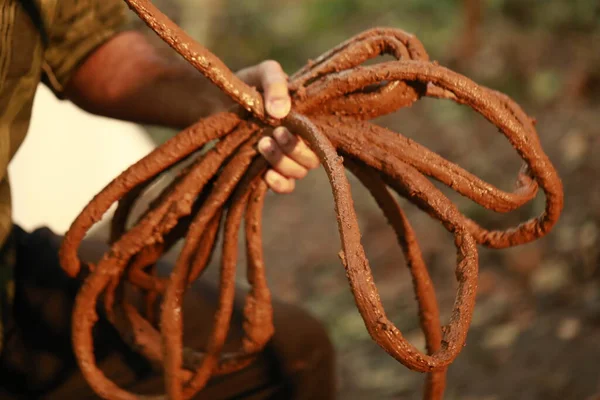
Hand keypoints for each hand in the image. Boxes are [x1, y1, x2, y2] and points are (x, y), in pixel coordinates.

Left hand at [236, 61, 318, 193]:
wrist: (216, 99)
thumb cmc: (247, 84)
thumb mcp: (263, 73)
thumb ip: (275, 83)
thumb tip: (280, 112)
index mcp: (306, 119)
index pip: (321, 137)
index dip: (309, 138)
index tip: (283, 127)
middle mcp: (300, 141)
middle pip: (312, 160)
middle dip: (294, 151)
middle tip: (274, 134)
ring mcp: (285, 158)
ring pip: (298, 173)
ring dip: (283, 163)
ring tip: (261, 144)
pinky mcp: (269, 171)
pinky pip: (286, 186)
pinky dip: (280, 184)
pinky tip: (267, 174)